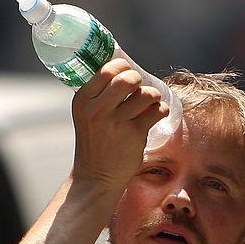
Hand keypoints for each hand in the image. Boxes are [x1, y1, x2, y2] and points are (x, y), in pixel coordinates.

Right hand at [70, 58, 168, 190]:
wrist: (97, 176)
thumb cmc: (95, 143)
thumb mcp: (86, 116)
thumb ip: (99, 96)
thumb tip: (124, 71)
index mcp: (83, 100)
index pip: (106, 70)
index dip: (123, 67)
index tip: (128, 72)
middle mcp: (97, 109)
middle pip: (127, 78)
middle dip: (139, 80)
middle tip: (140, 88)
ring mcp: (116, 121)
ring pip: (146, 94)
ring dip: (153, 96)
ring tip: (151, 103)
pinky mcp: (135, 133)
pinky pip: (157, 111)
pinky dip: (161, 110)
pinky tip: (157, 115)